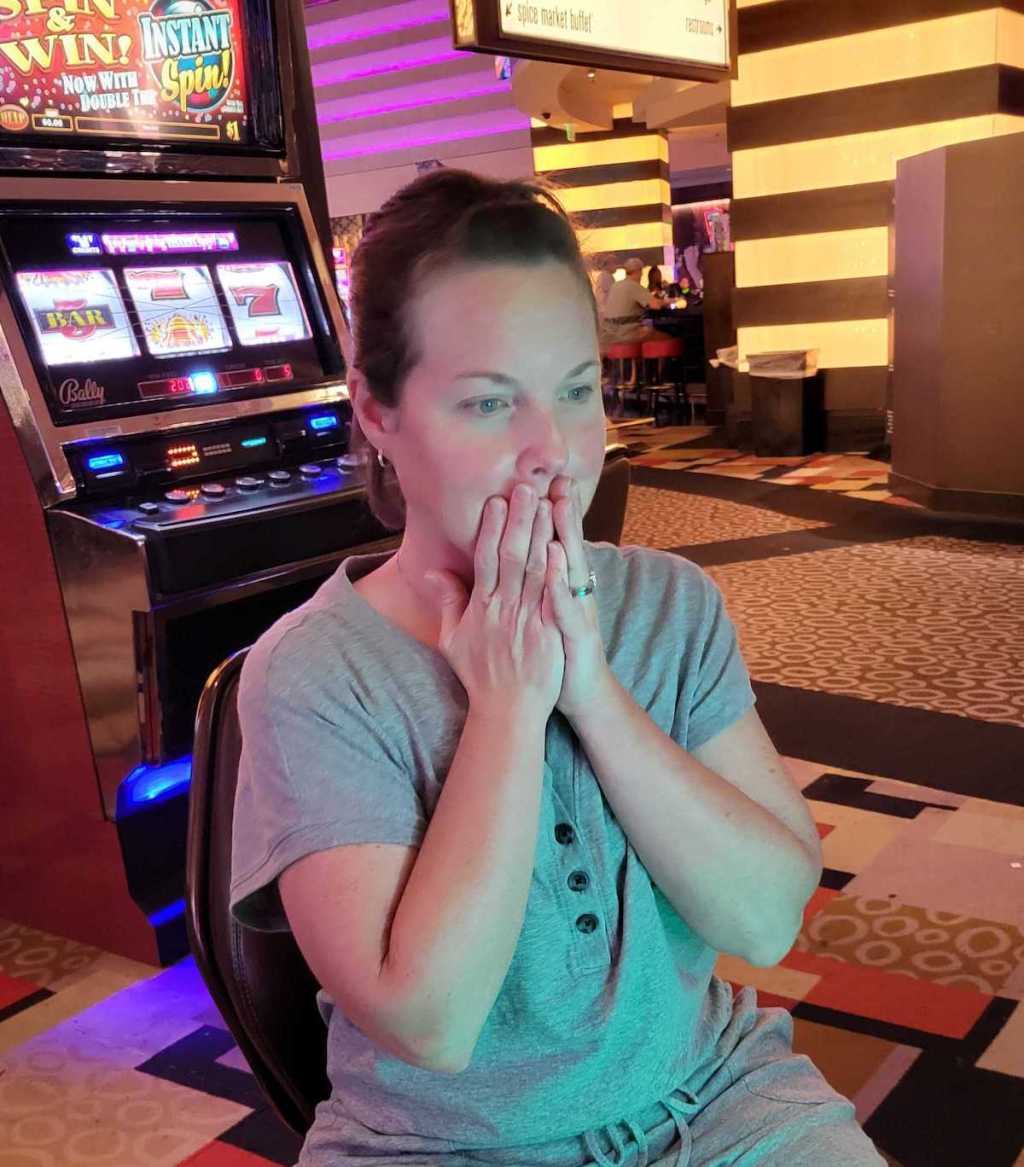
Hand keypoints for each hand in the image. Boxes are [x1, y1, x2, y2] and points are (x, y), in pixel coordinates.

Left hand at [547, 475, 612, 721]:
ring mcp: (577, 611)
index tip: (538, 480)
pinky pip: (567, 606)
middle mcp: (571, 593)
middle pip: (564, 545)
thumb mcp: (536, 616)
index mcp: (557, 587)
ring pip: (570, 567)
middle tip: (556, 476)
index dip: (545, 513)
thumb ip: (523, 588)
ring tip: (558, 503)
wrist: (581, 694)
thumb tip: (511, 561)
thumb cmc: (554, 653)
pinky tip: (556, 562)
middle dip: (561, 511)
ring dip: (564, 535)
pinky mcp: (577, 633)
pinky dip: (561, 583)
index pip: (550, 543)